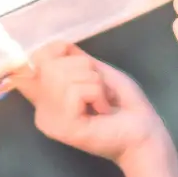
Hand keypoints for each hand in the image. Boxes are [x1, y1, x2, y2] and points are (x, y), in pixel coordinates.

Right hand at [13, 44, 167, 171]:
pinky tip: (102, 111)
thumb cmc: (125, 104)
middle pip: (50, 63)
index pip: (33, 61)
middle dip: (85, 68)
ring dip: (94, 83)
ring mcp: (51, 121)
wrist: (144, 132)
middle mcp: (42, 110)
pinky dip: (97, 94)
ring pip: (62, 76)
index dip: (53, 51)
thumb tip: (58, 44)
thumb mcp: (98, 72)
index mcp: (47, 98)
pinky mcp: (63, 127)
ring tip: (103, 101)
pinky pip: (74, 91)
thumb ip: (75, 59)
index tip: (79, 61)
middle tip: (100, 89)